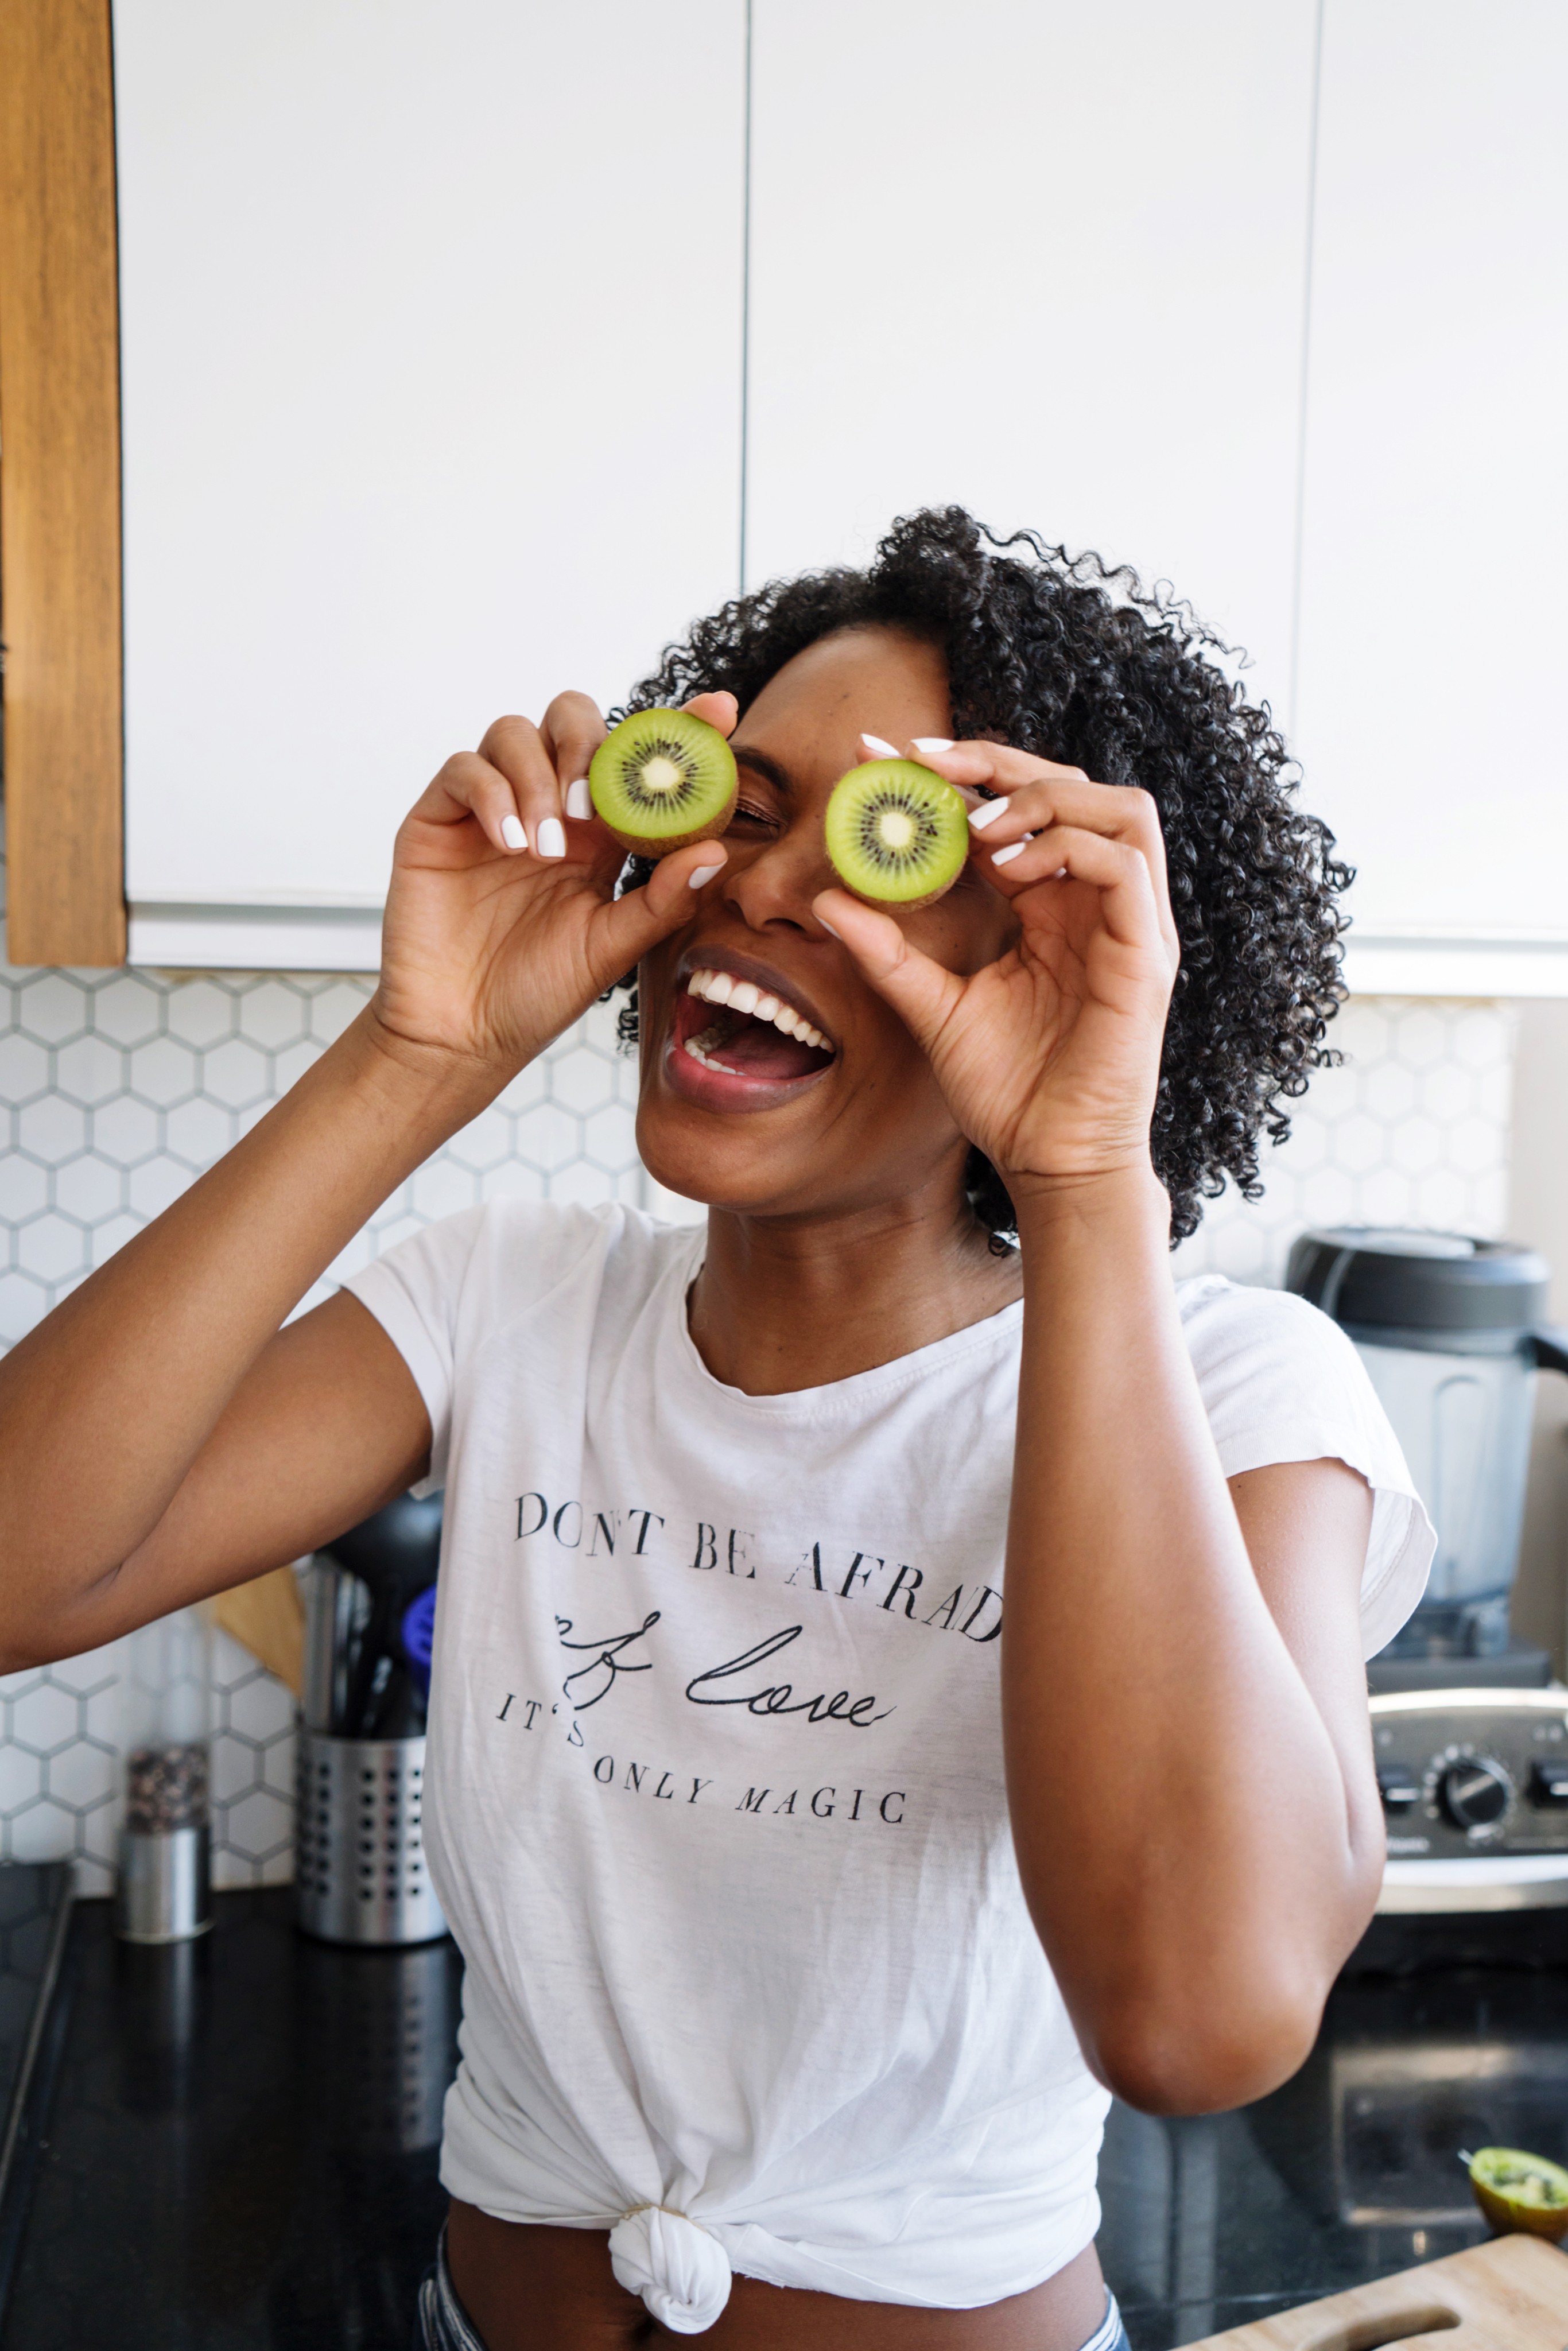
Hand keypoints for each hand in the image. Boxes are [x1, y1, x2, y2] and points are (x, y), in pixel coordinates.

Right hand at [371, 692, 736, 1073]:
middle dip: (588, 744)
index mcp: (599, 832)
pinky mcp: (438, 820)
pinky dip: (492, 794)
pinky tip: (511, 842)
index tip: (718, 712)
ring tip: (545, 848)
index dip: (677, 727)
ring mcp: (490, 809)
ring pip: (514, 731)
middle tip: (590, 806)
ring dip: (538, 776)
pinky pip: (464, 769)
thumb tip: (716, 850)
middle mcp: (547, 806)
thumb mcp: (613, 948)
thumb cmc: (537, 993)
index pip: (638, 759)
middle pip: (571, 718)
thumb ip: (663, 900)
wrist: (462, 1034)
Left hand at [813, 742, 1179, 1196]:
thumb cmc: (1004, 1091)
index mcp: (1051, 905)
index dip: (953, 772)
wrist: (1049, 1161)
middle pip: (1072, 784)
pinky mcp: (1146, 953)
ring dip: (1044, 799)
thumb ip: (887, 954)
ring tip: (976, 831)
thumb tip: (827, 898)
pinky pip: (1126, 865)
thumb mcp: (932, 1009)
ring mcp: (1130, 924)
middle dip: (995, 761)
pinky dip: (1068, 849)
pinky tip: (1011, 872)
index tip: (878, 756)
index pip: (1012, 810)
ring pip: (1121, 807)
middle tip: (920, 764)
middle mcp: (1096, 902)